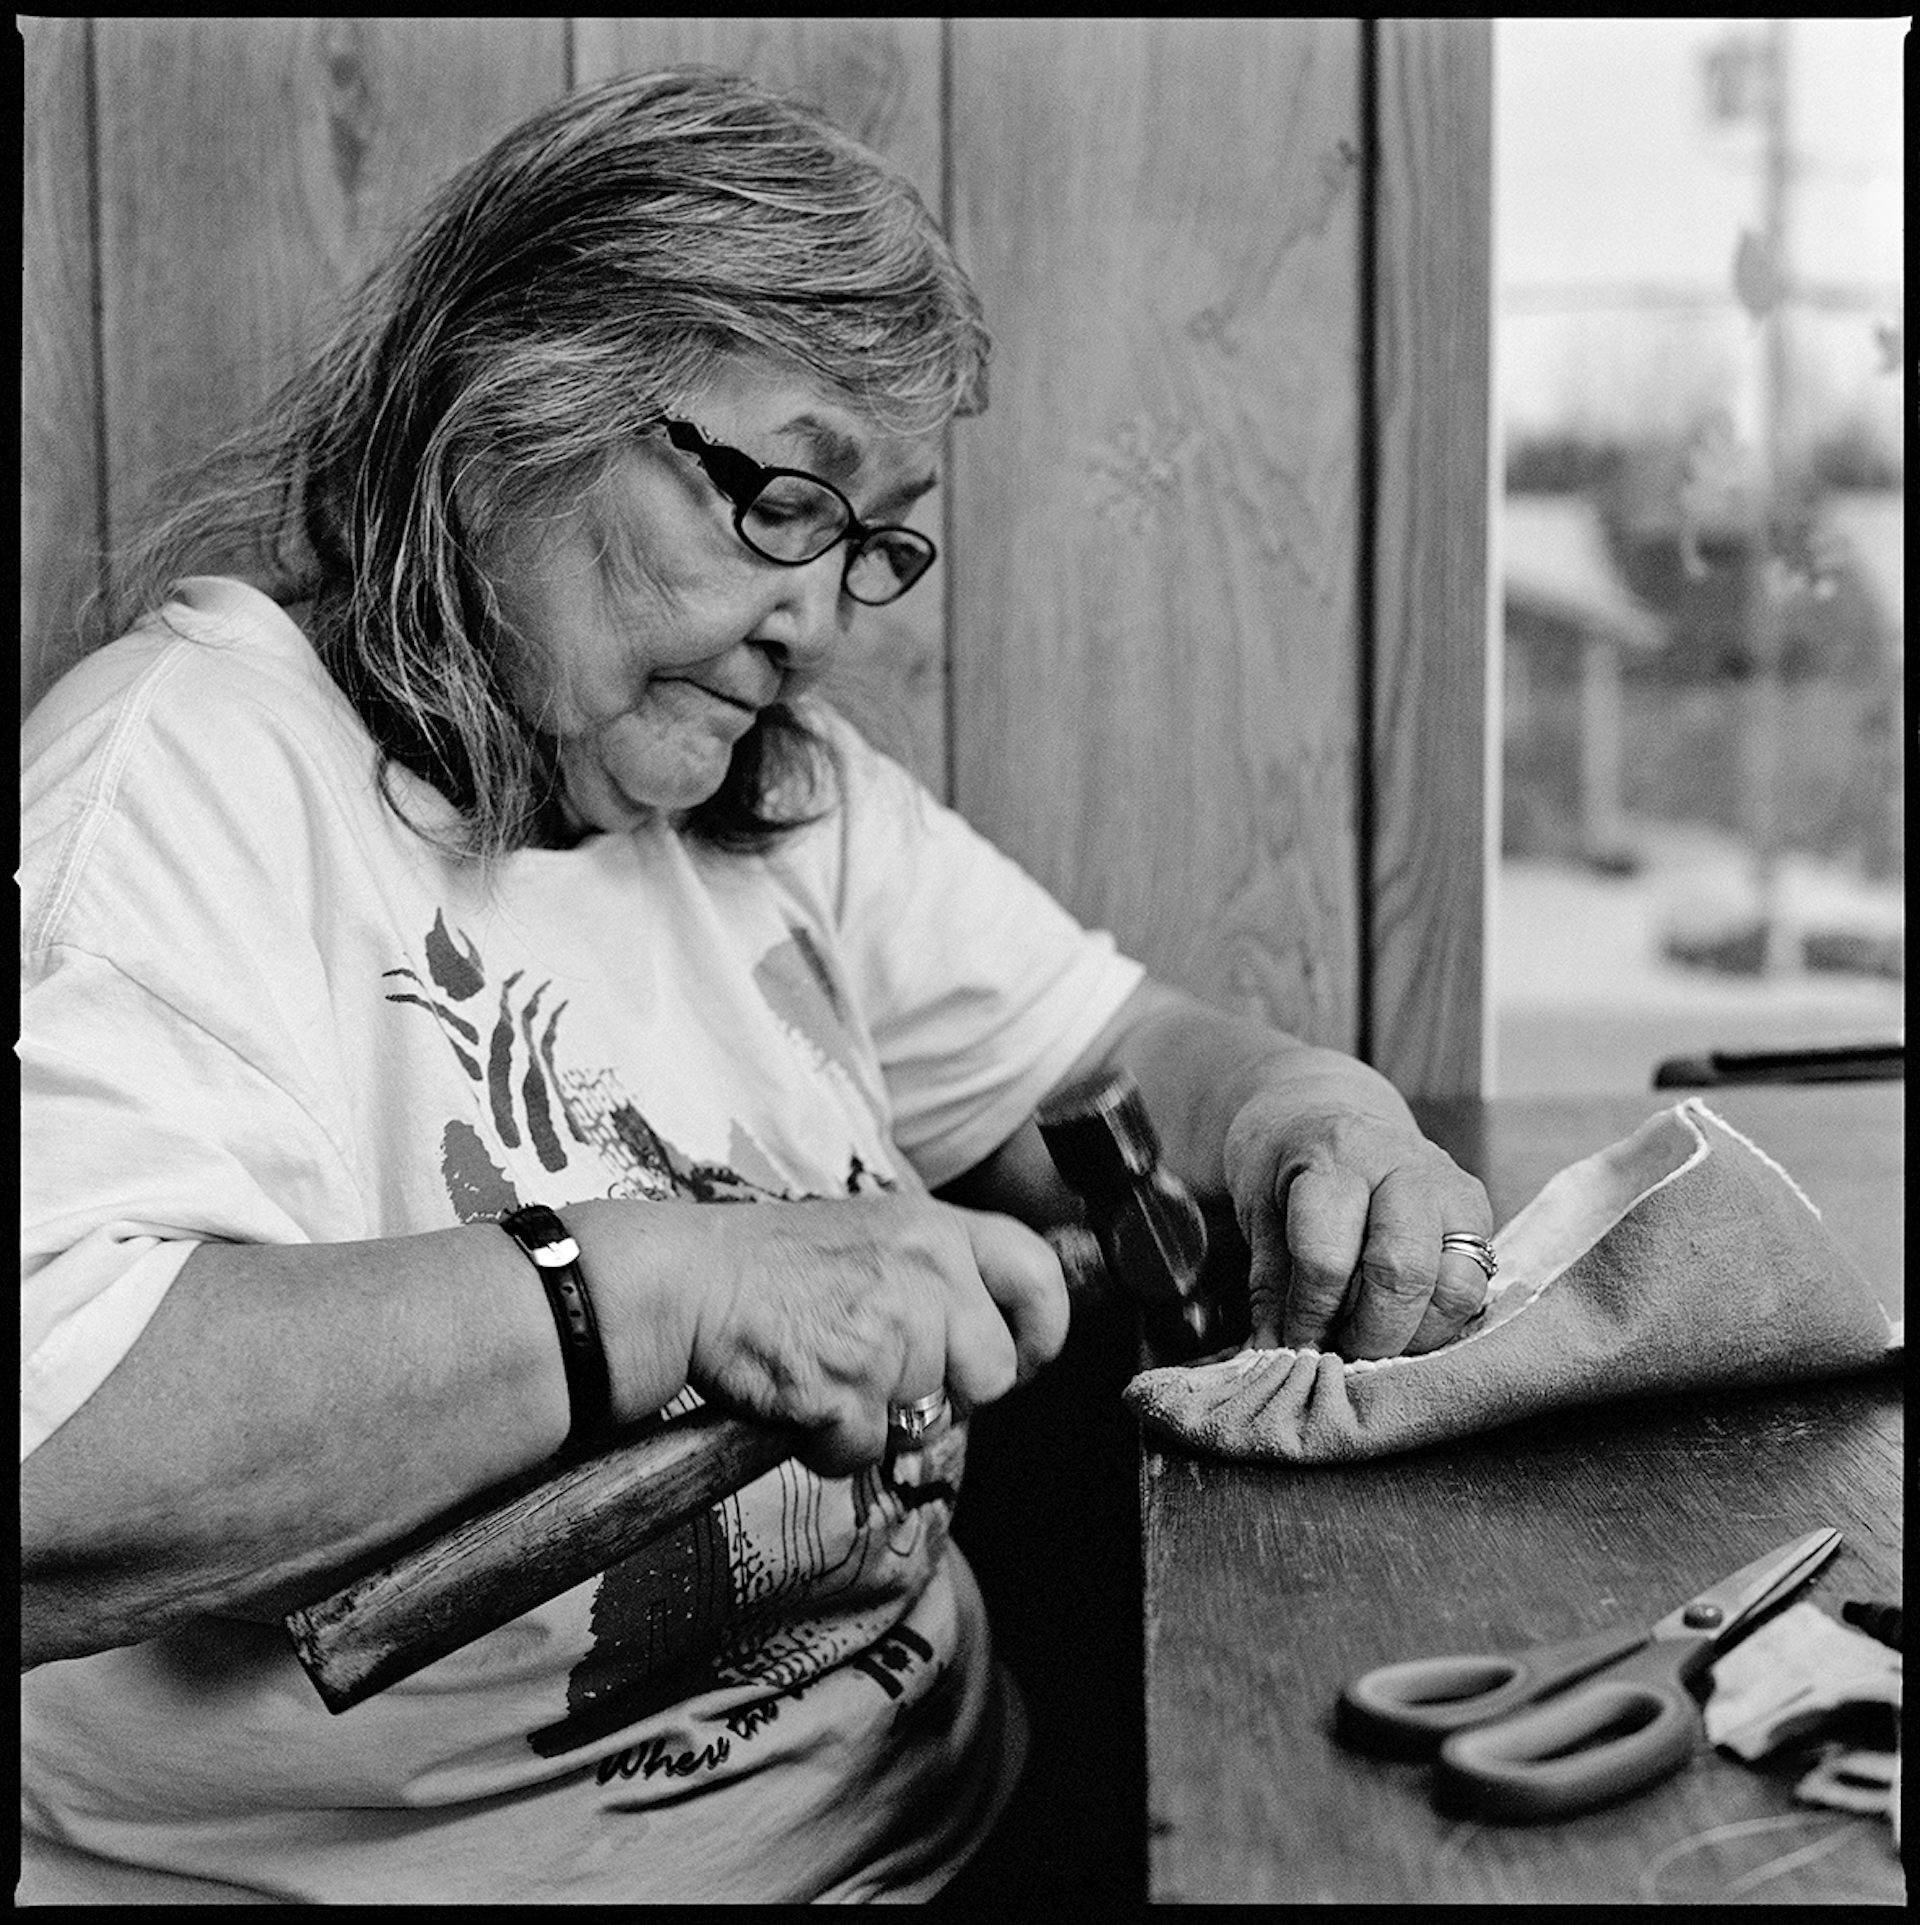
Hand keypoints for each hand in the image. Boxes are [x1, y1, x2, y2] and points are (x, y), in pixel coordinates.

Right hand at [679, 1196, 1069, 1474]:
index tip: (1024, 1355)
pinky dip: (829, 1444)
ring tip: (829, 1375)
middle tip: (894, 1379)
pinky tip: (797, 1399)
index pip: (1038, 1272)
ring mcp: (887, 1331)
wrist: (687, 1282)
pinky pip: (864, 1450)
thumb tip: (993, 1332)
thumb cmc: (772, 1266)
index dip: (1044, 1328)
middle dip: (951, 1393)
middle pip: (993, 1370)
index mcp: (934, 1229)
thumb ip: (937, 1269)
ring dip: (882, 1418)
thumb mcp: (873, 1232)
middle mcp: (924, 1272)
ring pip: (930, 1418)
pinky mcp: (846, 1387)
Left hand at [1224, 1097, 1493, 1359]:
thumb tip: (1276, 1357)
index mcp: (1335, 1157)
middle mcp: (1403, 1165)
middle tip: (1342, 1348)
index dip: (1312, 1315)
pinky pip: (1474, 1286)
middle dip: (1371, 1334)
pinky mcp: (1477, 1209)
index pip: (1328, 1257)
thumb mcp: (1258, 1213)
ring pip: (1456, 1287)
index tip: (1298, 1342)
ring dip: (1413, 1334)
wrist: (1325, 1108)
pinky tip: (1402, 1320)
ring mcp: (1449, 1186)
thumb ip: (1271, 1286)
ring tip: (1372, 1335)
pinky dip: (1439, 1320)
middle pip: (1403, 1274)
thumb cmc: (1285, 1166)